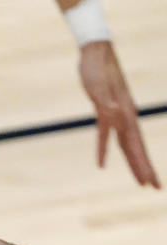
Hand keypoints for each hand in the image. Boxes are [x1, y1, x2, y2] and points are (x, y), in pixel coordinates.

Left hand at [78, 42, 159, 188]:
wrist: (94, 52)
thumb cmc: (96, 68)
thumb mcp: (98, 87)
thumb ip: (106, 102)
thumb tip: (115, 114)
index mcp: (125, 114)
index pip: (136, 146)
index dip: (142, 165)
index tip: (149, 183)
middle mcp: (125, 116)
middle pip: (137, 148)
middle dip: (145, 169)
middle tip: (155, 188)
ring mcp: (117, 114)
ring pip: (126, 145)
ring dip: (132, 163)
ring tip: (140, 181)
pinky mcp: (105, 112)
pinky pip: (106, 137)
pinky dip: (104, 150)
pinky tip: (101, 164)